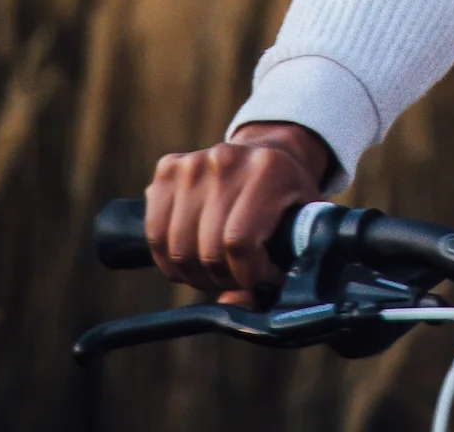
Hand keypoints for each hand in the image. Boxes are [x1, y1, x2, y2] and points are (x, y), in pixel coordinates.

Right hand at [144, 123, 334, 302]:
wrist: (267, 152)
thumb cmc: (286, 200)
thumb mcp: (298, 231)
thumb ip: (274, 277)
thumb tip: (226, 301)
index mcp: (268, 168)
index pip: (240, 243)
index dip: (248, 275)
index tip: (261, 279)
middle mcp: (227, 159)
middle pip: (208, 251)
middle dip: (222, 278)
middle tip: (237, 273)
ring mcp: (193, 162)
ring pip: (179, 249)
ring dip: (195, 273)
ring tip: (216, 265)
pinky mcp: (167, 168)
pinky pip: (155, 234)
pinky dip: (168, 258)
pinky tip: (191, 255)